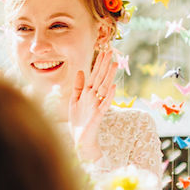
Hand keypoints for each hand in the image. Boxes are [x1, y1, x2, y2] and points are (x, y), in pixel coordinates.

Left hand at [66, 49, 117, 163]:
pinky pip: (105, 103)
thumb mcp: (74, 100)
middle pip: (100, 78)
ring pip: (105, 88)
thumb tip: (81, 71)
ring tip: (115, 65)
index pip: (94, 75)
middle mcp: (94, 97)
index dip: (98, 64)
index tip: (103, 52)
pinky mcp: (98, 114)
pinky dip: (109, 95)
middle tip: (110, 52)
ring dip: (109, 76)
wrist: (80, 137)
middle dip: (104, 66)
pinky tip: (114, 87)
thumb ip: (78, 86)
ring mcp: (97, 105)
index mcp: (87, 93)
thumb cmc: (78, 120)